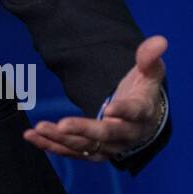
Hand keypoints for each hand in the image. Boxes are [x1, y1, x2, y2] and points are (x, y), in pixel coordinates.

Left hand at [23, 35, 167, 162]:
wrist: (145, 121)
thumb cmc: (144, 92)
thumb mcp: (150, 73)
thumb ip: (150, 58)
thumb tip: (159, 41)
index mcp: (143, 113)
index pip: (135, 112)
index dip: (123, 111)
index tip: (110, 108)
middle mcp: (127, 135)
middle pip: (106, 134)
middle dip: (83, 129)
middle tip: (62, 124)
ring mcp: (110, 147)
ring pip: (85, 146)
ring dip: (60, 139)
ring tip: (38, 128)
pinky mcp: (95, 152)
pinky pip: (72, 152)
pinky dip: (52, 146)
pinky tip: (32, 137)